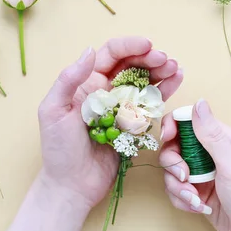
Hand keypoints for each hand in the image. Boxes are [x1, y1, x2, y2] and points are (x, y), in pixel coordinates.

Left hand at [38, 37, 182, 209]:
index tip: (147, 46)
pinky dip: (165, 90)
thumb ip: (68, 79)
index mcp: (86, 82)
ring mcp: (122, 107)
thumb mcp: (53, 111)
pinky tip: (177, 79)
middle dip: (150, 58)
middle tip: (165, 60)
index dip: (129, 46)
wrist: (72, 185)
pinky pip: (152, 103)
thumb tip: (89, 50)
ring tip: (175, 67)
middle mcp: (106, 90)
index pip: (110, 55)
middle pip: (132, 65)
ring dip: (161, 71)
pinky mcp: (134, 124)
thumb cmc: (58, 149)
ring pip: (145, 81)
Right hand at [159, 99, 230, 230]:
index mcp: (223, 139)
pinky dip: (182, 199)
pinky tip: (198, 208)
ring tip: (195, 200)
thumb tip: (199, 102)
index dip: (172, 127)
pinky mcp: (198, 192)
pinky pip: (176, 190)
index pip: (188, 120)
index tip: (167, 140)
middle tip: (185, 177)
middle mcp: (210, 153)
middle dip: (173, 164)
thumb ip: (212, 135)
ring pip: (172, 171)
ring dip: (177, 187)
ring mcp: (203, 173)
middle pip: (174, 146)